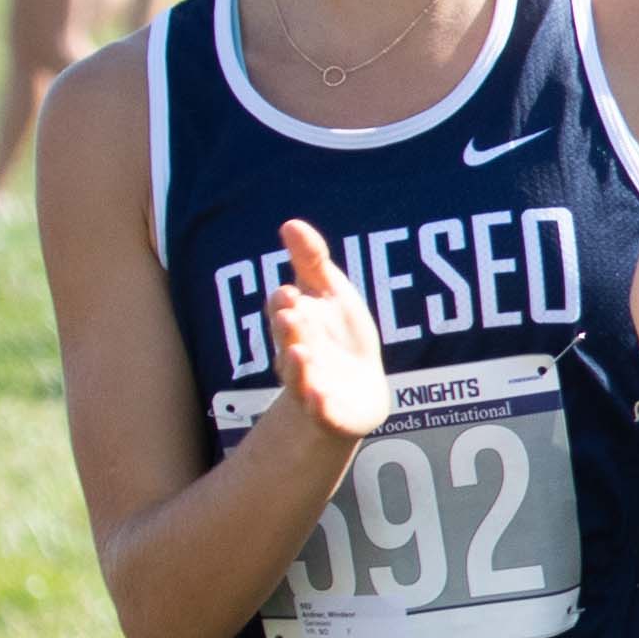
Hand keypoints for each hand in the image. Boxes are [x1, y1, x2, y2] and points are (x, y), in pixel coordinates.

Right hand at [262, 219, 390, 443]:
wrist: (354, 393)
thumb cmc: (338, 336)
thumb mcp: (330, 293)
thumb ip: (311, 261)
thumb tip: (290, 223)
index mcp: (296, 324)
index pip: (284, 310)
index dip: (286, 302)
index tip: (291, 292)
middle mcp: (297, 355)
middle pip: (288, 342)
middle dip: (288, 330)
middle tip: (291, 316)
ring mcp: (311, 385)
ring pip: (299, 377)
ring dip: (297, 366)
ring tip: (301, 353)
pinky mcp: (329, 413)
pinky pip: (321, 412)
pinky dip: (319, 406)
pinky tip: (320, 398)